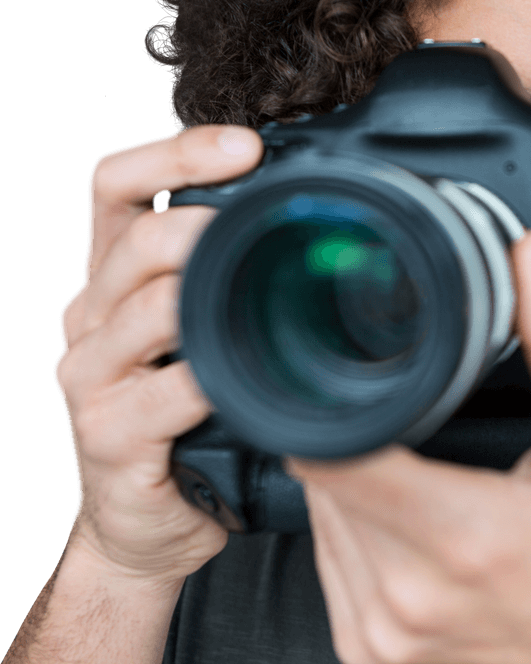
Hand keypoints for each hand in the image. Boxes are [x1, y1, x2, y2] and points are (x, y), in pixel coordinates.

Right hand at [54, 125, 263, 584]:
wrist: (143, 521)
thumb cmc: (180, 420)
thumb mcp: (195, 336)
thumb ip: (223, 283)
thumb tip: (306, 224)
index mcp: (109, 281)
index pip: (115, 186)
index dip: (176, 152)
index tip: (247, 145)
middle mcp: (88, 317)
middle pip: (139, 240)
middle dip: (209, 224)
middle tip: (271, 226)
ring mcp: (88, 376)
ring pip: (152, 307)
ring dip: (216, 294)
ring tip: (270, 292)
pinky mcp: (107, 433)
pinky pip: (173, 389)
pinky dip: (219, 376)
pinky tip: (254, 375)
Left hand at [285, 230, 530, 663]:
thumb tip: (530, 262)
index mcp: (462, 533)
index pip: (332, 453)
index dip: (324, 403)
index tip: (346, 374)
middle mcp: (407, 593)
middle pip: (321, 479)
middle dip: (353, 436)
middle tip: (407, 423)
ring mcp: (381, 635)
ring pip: (317, 523)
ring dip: (350, 484)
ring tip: (418, 473)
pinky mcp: (368, 654)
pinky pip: (328, 570)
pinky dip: (352, 533)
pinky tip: (408, 524)